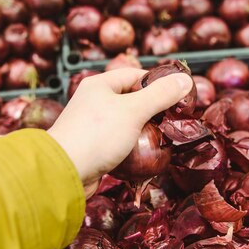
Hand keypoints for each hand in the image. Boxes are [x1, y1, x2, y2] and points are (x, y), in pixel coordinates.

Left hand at [47, 68, 192, 189]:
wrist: (63, 173)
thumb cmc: (97, 135)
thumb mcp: (134, 110)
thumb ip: (161, 95)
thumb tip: (186, 80)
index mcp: (100, 85)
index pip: (135, 75)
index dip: (158, 83)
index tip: (178, 95)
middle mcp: (95, 102)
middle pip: (132, 99)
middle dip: (154, 109)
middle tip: (176, 118)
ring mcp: (93, 126)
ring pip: (127, 122)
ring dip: (146, 130)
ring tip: (166, 137)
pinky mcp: (94, 148)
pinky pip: (120, 142)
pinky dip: (134, 146)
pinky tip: (148, 153)